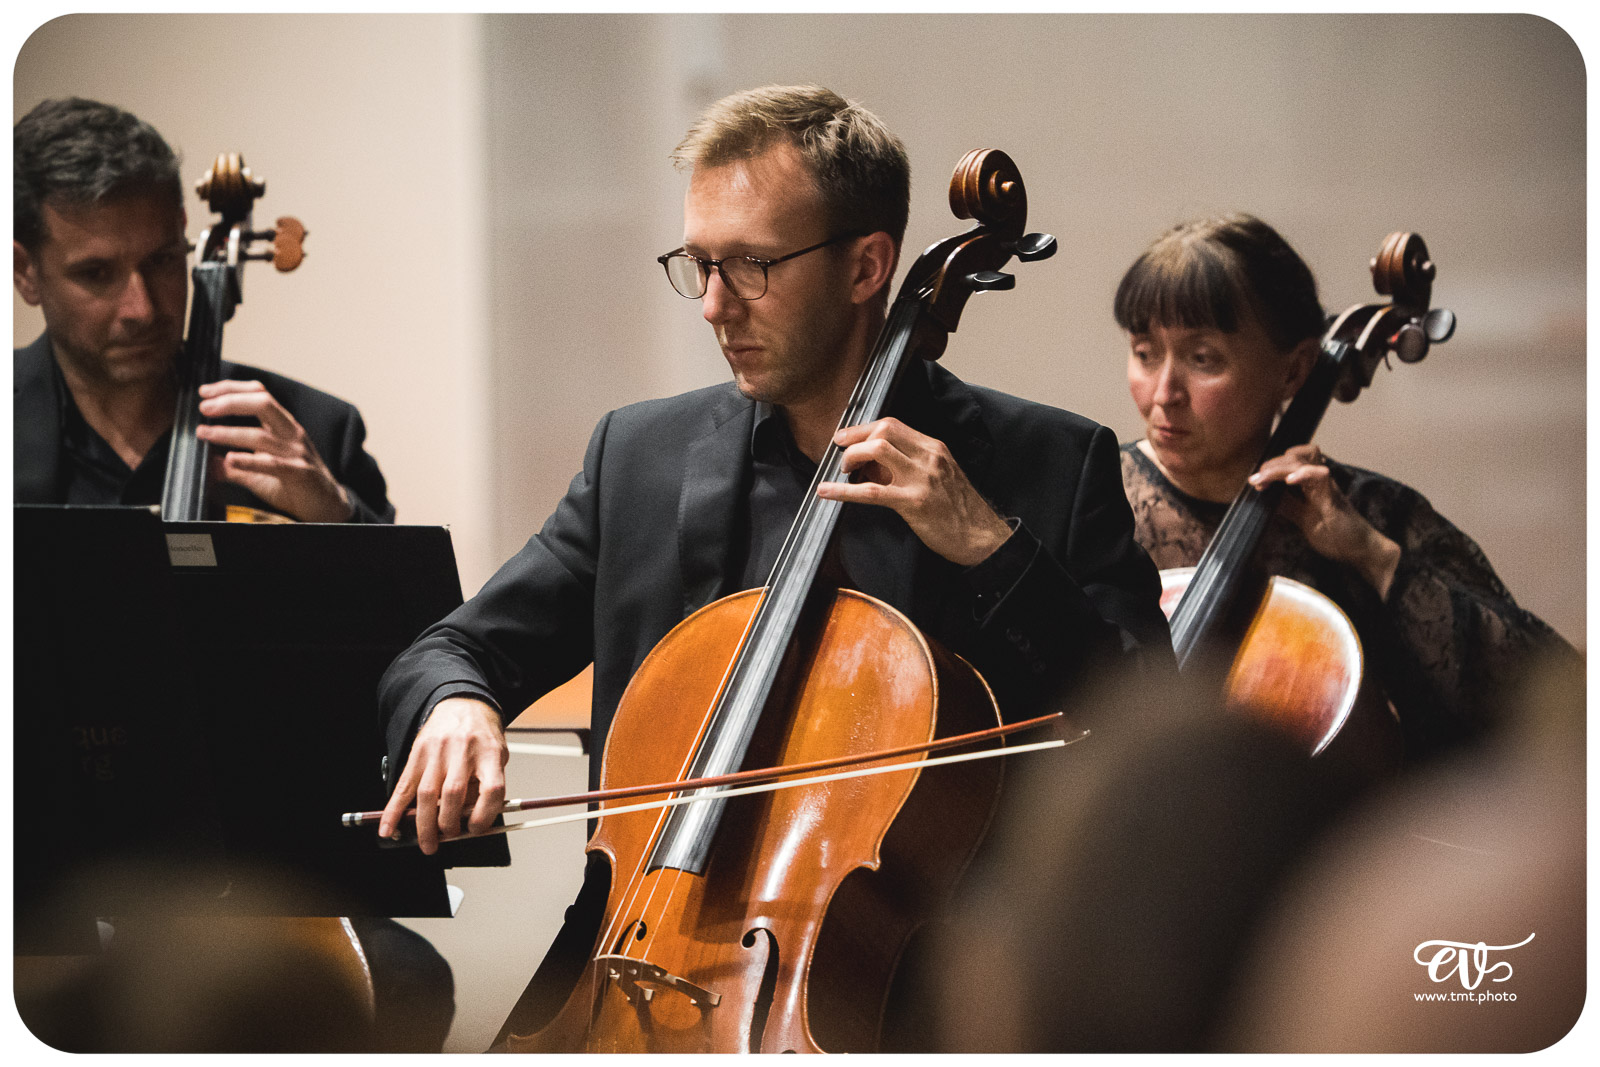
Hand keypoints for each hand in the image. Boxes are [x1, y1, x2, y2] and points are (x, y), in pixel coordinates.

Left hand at [194, 380, 353, 521]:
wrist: (327, 506)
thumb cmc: (296, 485)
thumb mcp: (261, 472)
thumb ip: (236, 467)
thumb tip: (208, 464)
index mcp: (283, 426)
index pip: (259, 394)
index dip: (231, 388)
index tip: (205, 392)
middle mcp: (291, 434)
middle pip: (263, 403)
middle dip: (230, 401)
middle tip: (204, 408)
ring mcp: (296, 453)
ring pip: (261, 435)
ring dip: (228, 432)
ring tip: (205, 433)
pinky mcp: (300, 473)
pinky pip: (272, 464)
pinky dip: (249, 461)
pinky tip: (230, 459)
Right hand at [378, 697, 508, 854]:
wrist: (462, 704)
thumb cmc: (481, 735)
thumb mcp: (496, 756)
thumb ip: (486, 786)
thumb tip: (470, 823)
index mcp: (489, 753)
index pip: (491, 790)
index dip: (484, 815)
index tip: (476, 829)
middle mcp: (462, 752)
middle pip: (453, 794)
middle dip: (448, 824)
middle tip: (447, 838)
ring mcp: (437, 752)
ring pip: (426, 794)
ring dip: (424, 825)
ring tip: (427, 843)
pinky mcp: (417, 753)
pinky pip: (403, 786)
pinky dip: (394, 811)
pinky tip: (389, 828)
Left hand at [816, 417, 1011, 565]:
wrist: (981, 537)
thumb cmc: (958, 510)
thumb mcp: (938, 477)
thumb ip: (908, 466)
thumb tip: (869, 466)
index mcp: (934, 448)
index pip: (893, 424)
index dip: (863, 428)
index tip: (846, 436)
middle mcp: (929, 457)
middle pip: (883, 430)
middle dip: (854, 438)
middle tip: (840, 452)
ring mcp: (922, 478)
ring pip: (878, 450)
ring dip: (851, 457)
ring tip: (842, 471)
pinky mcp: (914, 503)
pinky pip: (871, 492)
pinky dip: (843, 490)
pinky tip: (826, 492)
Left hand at [1249, 444, 1400, 597]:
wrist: (1358, 549)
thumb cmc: (1333, 534)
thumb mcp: (1301, 518)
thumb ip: (1286, 505)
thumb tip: (1264, 495)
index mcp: (1310, 484)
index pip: (1291, 461)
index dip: (1271, 466)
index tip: (1255, 482)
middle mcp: (1319, 480)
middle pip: (1296, 454)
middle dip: (1271, 464)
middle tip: (1256, 480)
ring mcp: (1327, 486)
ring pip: (1306, 459)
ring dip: (1280, 466)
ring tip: (1264, 478)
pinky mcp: (1334, 496)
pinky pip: (1321, 475)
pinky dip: (1304, 473)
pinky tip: (1289, 481)